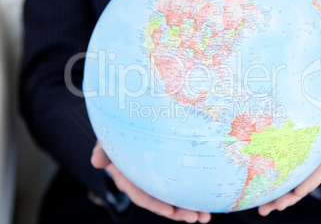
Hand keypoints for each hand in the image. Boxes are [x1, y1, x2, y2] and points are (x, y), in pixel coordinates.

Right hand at [91, 142, 210, 222]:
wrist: (127, 125)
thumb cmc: (117, 132)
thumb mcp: (108, 139)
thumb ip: (102, 150)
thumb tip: (95, 162)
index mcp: (127, 178)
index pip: (141, 195)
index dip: (155, 204)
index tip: (170, 211)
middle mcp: (142, 183)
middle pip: (161, 202)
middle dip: (178, 212)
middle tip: (196, 218)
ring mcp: (155, 179)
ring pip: (172, 197)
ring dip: (189, 208)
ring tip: (206, 216)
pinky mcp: (166, 172)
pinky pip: (178, 185)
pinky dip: (191, 193)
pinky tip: (206, 200)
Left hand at [258, 99, 320, 215]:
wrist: (307, 106)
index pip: (320, 169)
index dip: (310, 181)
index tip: (299, 191)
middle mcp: (311, 162)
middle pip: (301, 183)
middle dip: (290, 197)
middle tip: (278, 206)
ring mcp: (296, 164)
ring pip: (287, 185)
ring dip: (276, 199)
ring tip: (263, 209)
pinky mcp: (282, 162)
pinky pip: (276, 178)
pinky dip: (268, 189)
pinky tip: (256, 200)